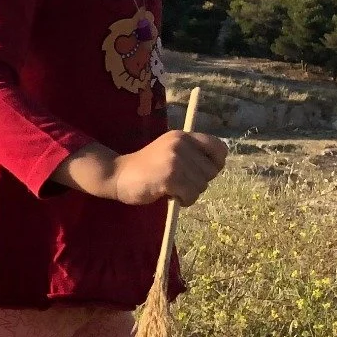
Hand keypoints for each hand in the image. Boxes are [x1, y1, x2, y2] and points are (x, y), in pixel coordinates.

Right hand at [61, 131, 226, 206]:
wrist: (117, 174)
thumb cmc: (145, 167)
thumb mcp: (170, 151)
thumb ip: (191, 154)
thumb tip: (216, 167)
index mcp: (183, 136)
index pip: (219, 147)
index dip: (215, 162)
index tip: (201, 171)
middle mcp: (181, 144)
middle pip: (212, 171)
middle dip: (199, 181)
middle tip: (179, 181)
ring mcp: (175, 159)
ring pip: (202, 185)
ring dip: (190, 192)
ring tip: (172, 188)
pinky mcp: (170, 176)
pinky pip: (191, 195)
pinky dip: (184, 200)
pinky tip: (169, 195)